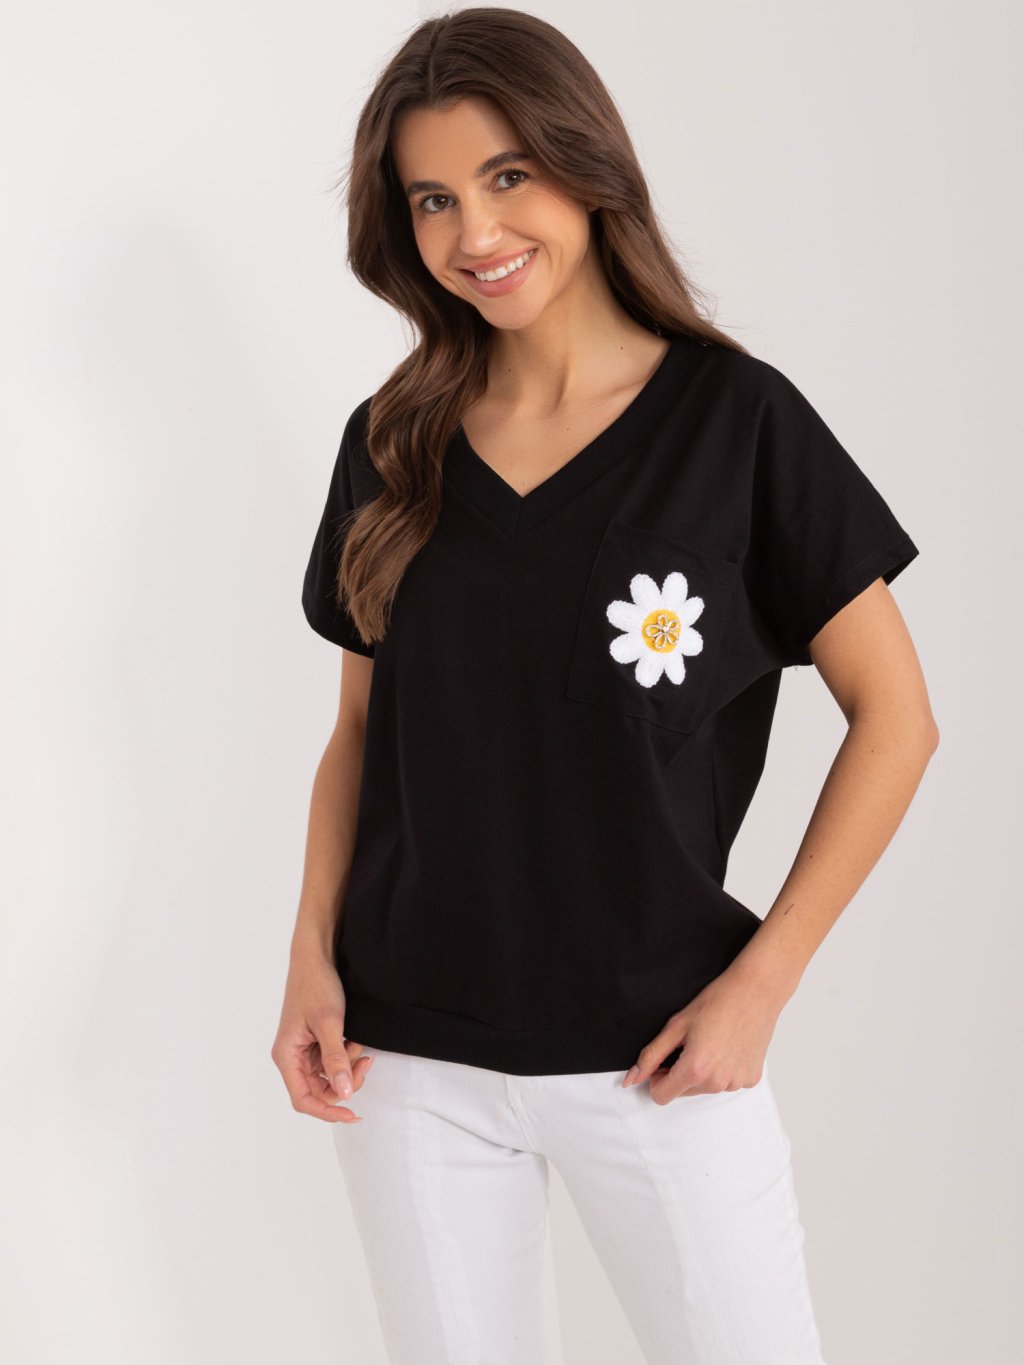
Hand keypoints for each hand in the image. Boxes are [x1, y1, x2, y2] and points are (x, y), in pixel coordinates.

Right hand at [271, 951, 375, 1122]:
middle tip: (365, 1063)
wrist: (317, 956)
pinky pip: (333, 1060)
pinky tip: (356, 1039)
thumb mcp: (330, 1023)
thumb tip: (345, 1093)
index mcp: (287, 1055)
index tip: (353, 1114)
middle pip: (319, 1090)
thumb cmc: (316, 985)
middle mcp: (293, 1056)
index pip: (304, 1099)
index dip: (328, 1112)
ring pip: (329, 1076)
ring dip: (348, 1067)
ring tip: (360, 1045)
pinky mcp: (316, 1041)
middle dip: (345, 1082)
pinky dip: (347, 1055)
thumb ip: (336, 1060)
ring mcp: (304, 1049)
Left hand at [622, 963, 784, 1103]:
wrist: (756, 991)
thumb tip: (631, 1079)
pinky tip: (728, 1046)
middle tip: (689, 1043)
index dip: (657, 1077)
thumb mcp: (676, 1025)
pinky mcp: (751, 1080)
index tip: (664, 1059)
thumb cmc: (717, 1001)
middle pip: (683, 1092)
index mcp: (695, 1069)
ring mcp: (736, 1083)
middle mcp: (717, 1083)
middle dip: (679, 1073)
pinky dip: (722, 1069)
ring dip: (702, 1071)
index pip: (661, 1096)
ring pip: (704, 1088)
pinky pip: (726, 1083)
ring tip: (711, 1041)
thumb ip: (651, 1056)